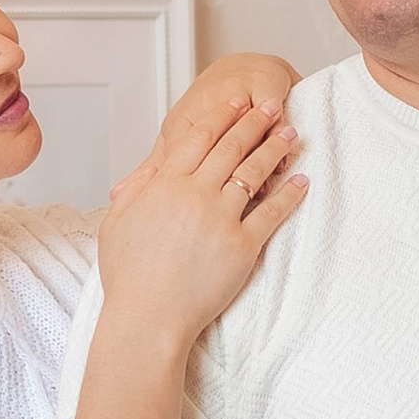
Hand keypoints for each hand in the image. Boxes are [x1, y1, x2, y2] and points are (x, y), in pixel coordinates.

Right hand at [96, 72, 305, 348]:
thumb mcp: (117, 225)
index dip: (220, 115)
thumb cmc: (128, 277)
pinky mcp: (243, 246)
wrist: (147, 317)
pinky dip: (289, 195)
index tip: (235, 101)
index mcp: (165, 185)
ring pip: (254, 173)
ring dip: (274, 149)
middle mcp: (195, 194)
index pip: (198, 137)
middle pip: (231, 147)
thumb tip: (147, 175)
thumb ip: (136, 192)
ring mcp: (221, 219)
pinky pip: (272, 213)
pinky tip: (301, 182)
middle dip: (254, 122)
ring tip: (290, 134)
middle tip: (271, 106)